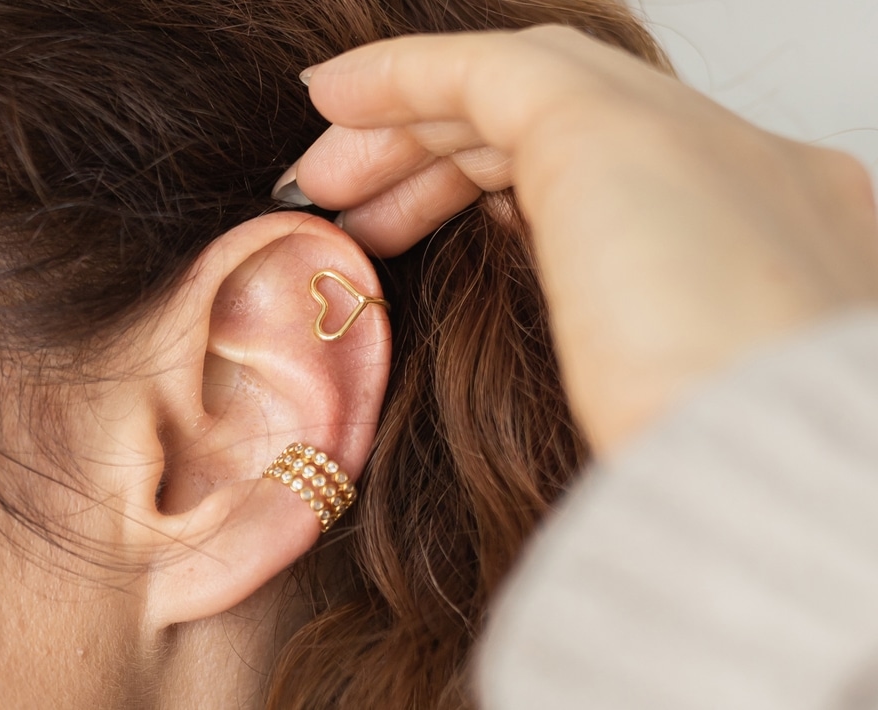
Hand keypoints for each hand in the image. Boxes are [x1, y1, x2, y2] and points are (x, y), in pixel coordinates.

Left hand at [282, 26, 877, 455]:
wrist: (770, 479)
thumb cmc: (713, 481)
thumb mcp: (674, 406)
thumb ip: (631, 347)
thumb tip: (580, 341)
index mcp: (771, 233)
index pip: (614, 175)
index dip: (503, 191)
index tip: (425, 232)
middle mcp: (740, 166)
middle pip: (562, 125)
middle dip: (445, 161)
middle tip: (358, 212)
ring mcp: (687, 137)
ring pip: (525, 93)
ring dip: (413, 132)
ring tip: (325, 185)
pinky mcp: (608, 128)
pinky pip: (487, 72)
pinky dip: (403, 78)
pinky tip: (330, 99)